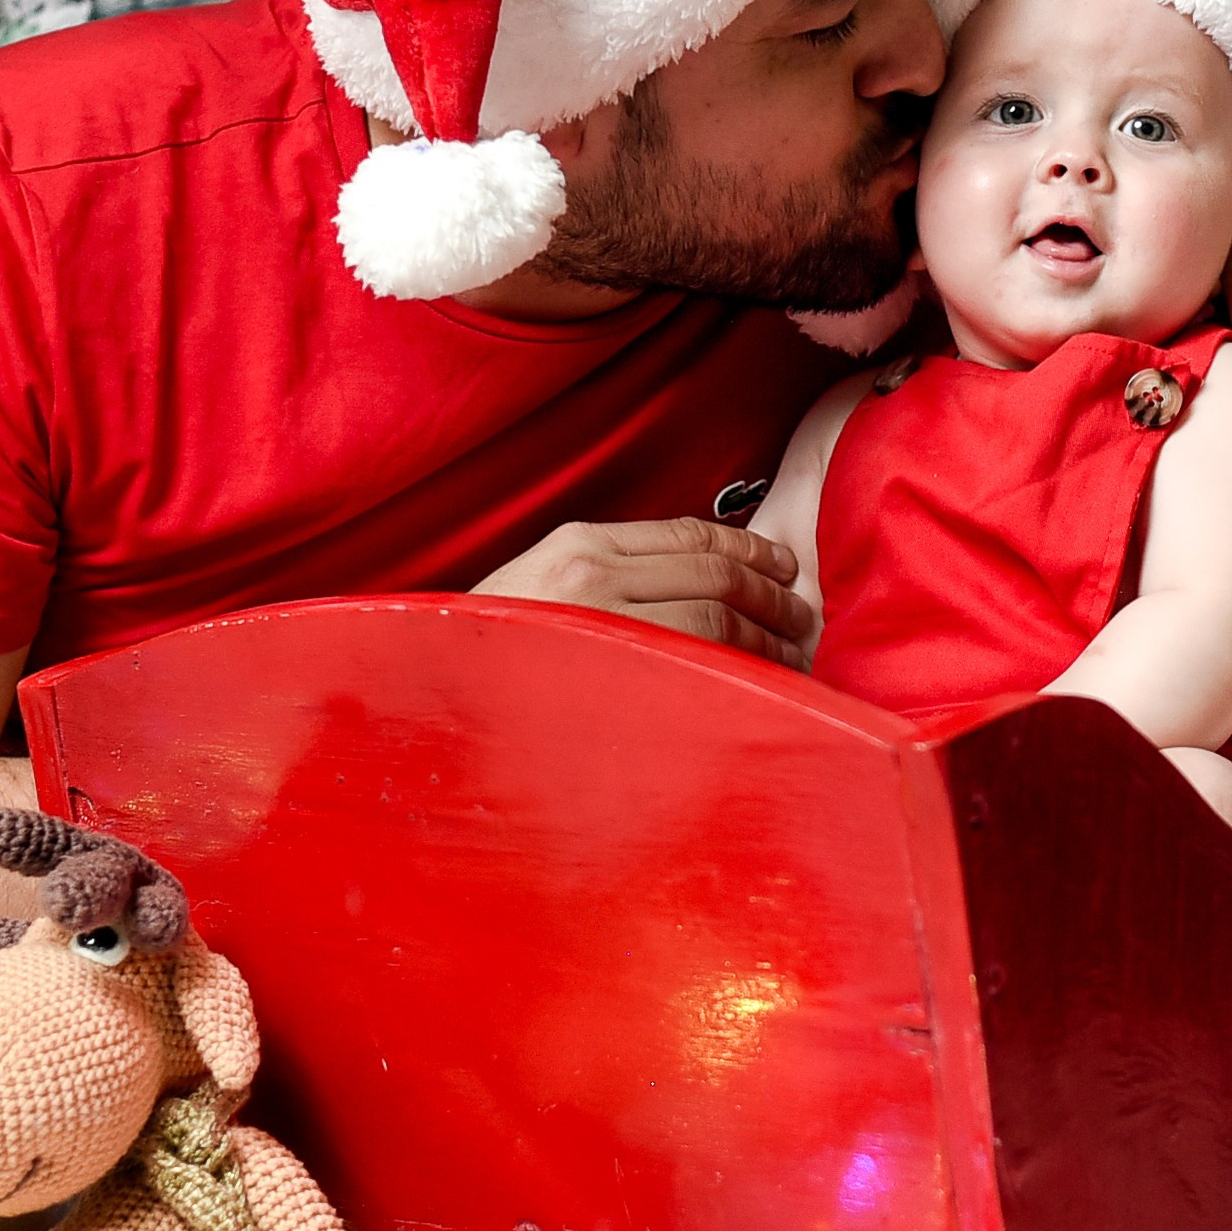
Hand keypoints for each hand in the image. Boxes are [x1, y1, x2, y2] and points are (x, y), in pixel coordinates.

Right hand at [473, 518, 812, 666]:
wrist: (430, 696)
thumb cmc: (490, 650)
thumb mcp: (540, 587)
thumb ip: (606, 578)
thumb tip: (689, 585)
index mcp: (581, 545)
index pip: (690, 534)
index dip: (749, 548)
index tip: (783, 565)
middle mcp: (595, 574)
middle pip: (714, 573)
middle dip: (770, 594)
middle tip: (801, 614)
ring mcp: (601, 624)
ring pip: (715, 618)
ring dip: (765, 636)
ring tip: (790, 653)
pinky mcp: (609, 674)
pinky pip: (693, 665)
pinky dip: (737, 670)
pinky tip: (758, 684)